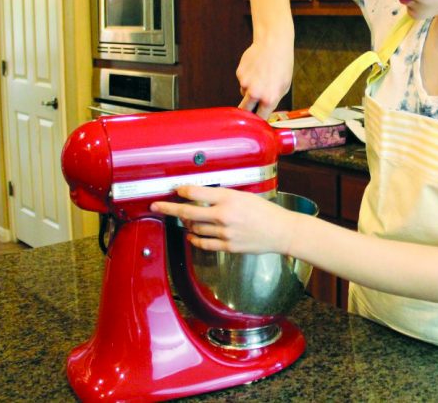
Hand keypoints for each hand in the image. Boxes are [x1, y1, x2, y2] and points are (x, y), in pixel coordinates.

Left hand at [150, 185, 295, 253]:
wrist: (281, 231)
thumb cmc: (265, 212)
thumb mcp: (244, 196)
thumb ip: (223, 197)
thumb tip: (202, 197)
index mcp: (228, 198)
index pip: (196, 192)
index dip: (181, 191)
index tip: (174, 190)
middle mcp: (224, 215)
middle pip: (187, 212)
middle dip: (168, 208)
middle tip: (156, 206)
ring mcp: (225, 232)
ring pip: (194, 228)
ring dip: (186, 224)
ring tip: (185, 220)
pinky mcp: (228, 246)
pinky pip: (203, 243)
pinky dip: (194, 239)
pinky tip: (192, 235)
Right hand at [236, 39, 293, 118]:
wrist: (273, 44)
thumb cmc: (282, 65)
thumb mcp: (284, 86)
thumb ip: (273, 100)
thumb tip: (264, 111)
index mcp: (269, 99)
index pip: (260, 118)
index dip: (259, 120)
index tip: (258, 122)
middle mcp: (255, 93)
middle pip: (245, 111)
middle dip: (247, 112)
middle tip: (250, 108)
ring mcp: (245, 83)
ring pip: (244, 93)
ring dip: (250, 89)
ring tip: (261, 76)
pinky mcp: (239, 74)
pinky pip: (242, 81)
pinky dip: (247, 78)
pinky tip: (256, 69)